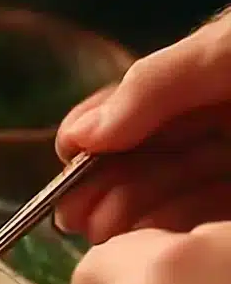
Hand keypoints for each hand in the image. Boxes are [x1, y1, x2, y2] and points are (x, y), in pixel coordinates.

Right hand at [53, 11, 230, 241]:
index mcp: (207, 73)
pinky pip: (208, 214)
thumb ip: (155, 85)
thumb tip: (83, 134)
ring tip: (100, 229)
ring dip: (130, 211)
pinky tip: (144, 233)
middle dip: (104, 184)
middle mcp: (217, 116)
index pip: (135, 106)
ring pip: (174, 189)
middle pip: (147, 154)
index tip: (68, 158)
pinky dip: (172, 225)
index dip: (95, 133)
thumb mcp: (224, 50)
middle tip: (74, 215)